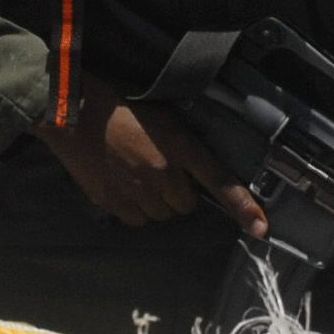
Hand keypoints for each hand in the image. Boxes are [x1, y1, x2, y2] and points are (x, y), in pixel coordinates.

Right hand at [41, 87, 265, 235]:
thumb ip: (182, 146)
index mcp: (179, 146)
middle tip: (159, 171)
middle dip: (178, 193)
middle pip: (186, 205)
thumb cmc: (119, 106)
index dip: (243, 207)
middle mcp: (163, 172)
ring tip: (136, 175)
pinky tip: (122, 185)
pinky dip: (134, 209)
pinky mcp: (113, 201)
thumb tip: (194, 173)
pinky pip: (137, 219)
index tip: (261, 228)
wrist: (73, 111)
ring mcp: (137, 190)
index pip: (219, 181)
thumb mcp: (163, 117)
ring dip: (156, 202)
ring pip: (162, 215)